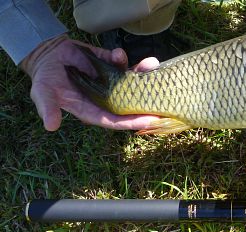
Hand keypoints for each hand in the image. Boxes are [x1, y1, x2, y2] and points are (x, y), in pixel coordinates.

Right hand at [20, 35, 159, 130]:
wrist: (47, 55)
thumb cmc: (45, 79)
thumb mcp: (42, 94)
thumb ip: (48, 109)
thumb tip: (51, 126)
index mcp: (91, 110)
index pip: (115, 120)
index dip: (131, 122)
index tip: (149, 122)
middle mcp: (106, 99)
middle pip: (130, 103)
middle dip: (147, 101)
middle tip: (163, 100)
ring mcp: (110, 82)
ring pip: (132, 81)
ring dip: (142, 73)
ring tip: (150, 64)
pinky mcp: (110, 66)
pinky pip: (122, 63)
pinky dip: (122, 58)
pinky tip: (117, 53)